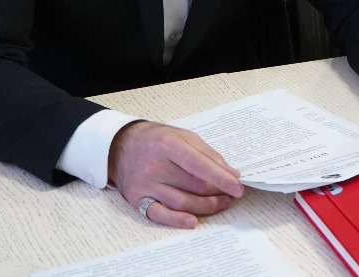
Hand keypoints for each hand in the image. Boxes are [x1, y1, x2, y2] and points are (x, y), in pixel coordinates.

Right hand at [108, 121, 243, 228]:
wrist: (120, 146)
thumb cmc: (156, 140)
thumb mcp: (183, 136)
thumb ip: (208, 154)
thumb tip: (231, 174)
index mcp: (168, 145)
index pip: (199, 165)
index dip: (221, 178)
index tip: (238, 187)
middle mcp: (154, 165)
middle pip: (193, 186)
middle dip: (217, 192)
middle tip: (232, 194)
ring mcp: (145, 184)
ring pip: (181, 202)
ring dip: (206, 206)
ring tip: (222, 204)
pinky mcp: (137, 199)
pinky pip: (159, 214)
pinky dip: (177, 220)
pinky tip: (193, 221)